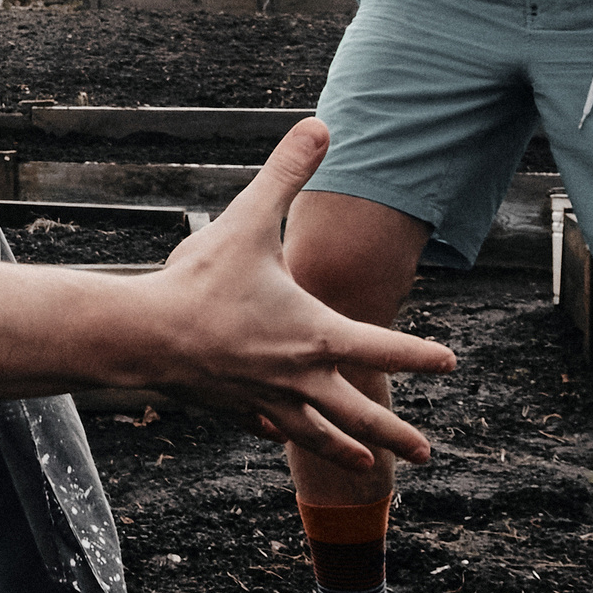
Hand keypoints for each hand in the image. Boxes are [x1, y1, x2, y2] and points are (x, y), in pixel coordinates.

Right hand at [138, 119, 454, 468]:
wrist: (143, 337)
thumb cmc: (199, 281)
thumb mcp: (249, 219)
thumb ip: (287, 173)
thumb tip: (319, 125)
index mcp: (315, 336)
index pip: (383, 348)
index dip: (420, 356)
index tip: (450, 364)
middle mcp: (298, 378)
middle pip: (359, 414)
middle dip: (395, 434)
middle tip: (425, 453)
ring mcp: (265, 401)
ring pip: (316, 435)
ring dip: (345, 451)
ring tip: (368, 467)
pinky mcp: (232, 409)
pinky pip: (266, 428)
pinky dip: (284, 434)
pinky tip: (284, 437)